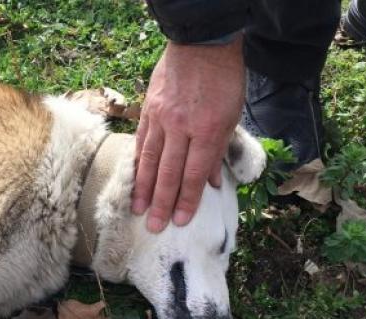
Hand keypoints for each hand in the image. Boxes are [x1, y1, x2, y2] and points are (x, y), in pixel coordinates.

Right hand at [132, 38, 245, 232]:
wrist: (202, 43)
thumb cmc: (223, 80)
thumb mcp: (231, 116)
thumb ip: (219, 150)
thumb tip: (211, 182)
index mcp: (206, 130)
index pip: (194, 174)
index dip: (187, 200)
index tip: (181, 221)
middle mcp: (181, 127)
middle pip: (169, 173)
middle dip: (162, 203)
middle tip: (155, 227)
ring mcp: (161, 118)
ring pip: (150, 160)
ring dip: (144, 188)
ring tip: (138, 210)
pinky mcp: (147, 109)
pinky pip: (141, 141)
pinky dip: (138, 163)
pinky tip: (134, 180)